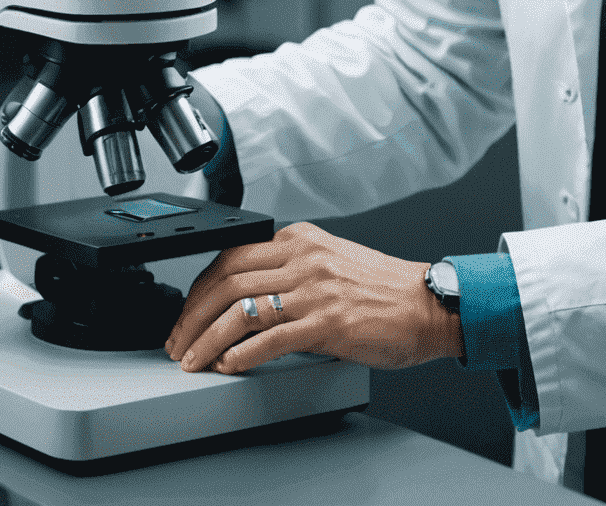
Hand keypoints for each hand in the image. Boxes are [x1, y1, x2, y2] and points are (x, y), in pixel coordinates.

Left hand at [163, 221, 462, 375]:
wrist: (427, 304)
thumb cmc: (384, 291)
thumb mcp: (331, 263)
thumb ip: (291, 271)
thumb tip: (245, 299)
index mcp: (302, 240)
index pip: (231, 255)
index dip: (198, 288)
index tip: (186, 313)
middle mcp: (306, 258)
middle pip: (227, 280)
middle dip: (191, 316)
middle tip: (179, 342)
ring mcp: (316, 289)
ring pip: (242, 309)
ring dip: (208, 339)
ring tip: (194, 361)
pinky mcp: (328, 322)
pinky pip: (271, 338)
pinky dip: (242, 355)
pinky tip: (230, 366)